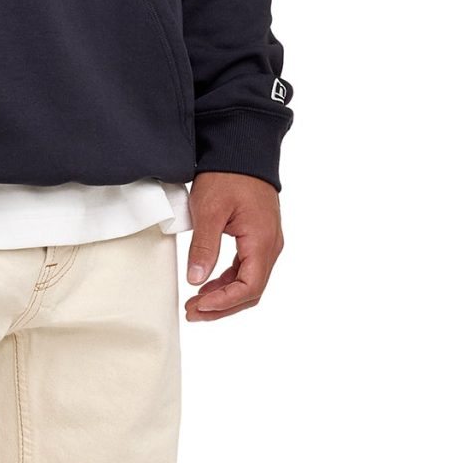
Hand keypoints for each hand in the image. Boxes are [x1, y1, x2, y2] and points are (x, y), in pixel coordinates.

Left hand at [184, 172, 283, 319]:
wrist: (242, 150)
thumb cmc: (229, 175)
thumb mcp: (210, 210)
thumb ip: (204, 247)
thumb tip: (197, 279)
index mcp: (262, 241)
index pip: (249, 287)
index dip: (223, 303)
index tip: (199, 305)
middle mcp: (270, 246)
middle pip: (251, 291)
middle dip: (221, 306)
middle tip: (192, 312)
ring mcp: (266, 242)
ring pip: (249, 283)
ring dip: (223, 297)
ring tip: (196, 303)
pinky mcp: (258, 238)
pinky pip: (247, 269)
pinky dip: (228, 282)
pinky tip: (208, 285)